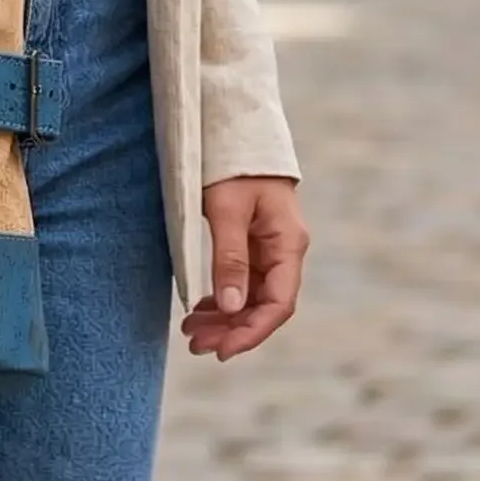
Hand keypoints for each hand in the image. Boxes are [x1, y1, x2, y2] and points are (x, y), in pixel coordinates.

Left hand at [180, 176, 307, 360]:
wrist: (235, 130)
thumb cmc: (233, 165)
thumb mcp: (227, 209)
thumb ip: (229, 258)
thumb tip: (231, 308)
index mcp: (289, 244)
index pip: (279, 304)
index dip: (252, 332)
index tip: (223, 350)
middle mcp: (284, 251)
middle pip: (264, 305)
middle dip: (232, 330)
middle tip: (196, 346)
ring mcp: (270, 248)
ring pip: (250, 296)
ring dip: (224, 318)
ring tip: (191, 335)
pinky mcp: (253, 243)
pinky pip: (241, 281)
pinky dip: (222, 299)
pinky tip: (200, 312)